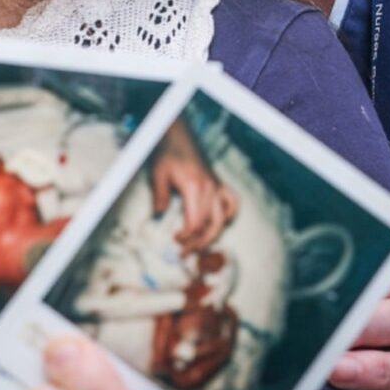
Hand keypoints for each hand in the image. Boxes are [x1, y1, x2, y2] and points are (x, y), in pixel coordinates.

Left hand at [149, 124, 238, 251]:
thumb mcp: (158, 174)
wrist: (178, 137)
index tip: (176, 240)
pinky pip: (231, 203)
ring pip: (223, 219)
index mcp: (195, 188)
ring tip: (201, 245)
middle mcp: (210, 188)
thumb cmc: (167, 154)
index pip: (195, 222)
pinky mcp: (219, 184)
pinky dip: (229, 215)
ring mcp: (217, 186)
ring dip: (213, 235)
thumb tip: (159, 215)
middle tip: (186, 253)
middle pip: (211, 225)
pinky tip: (220, 223)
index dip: (187, 237)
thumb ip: (160, 197)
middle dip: (199, 243)